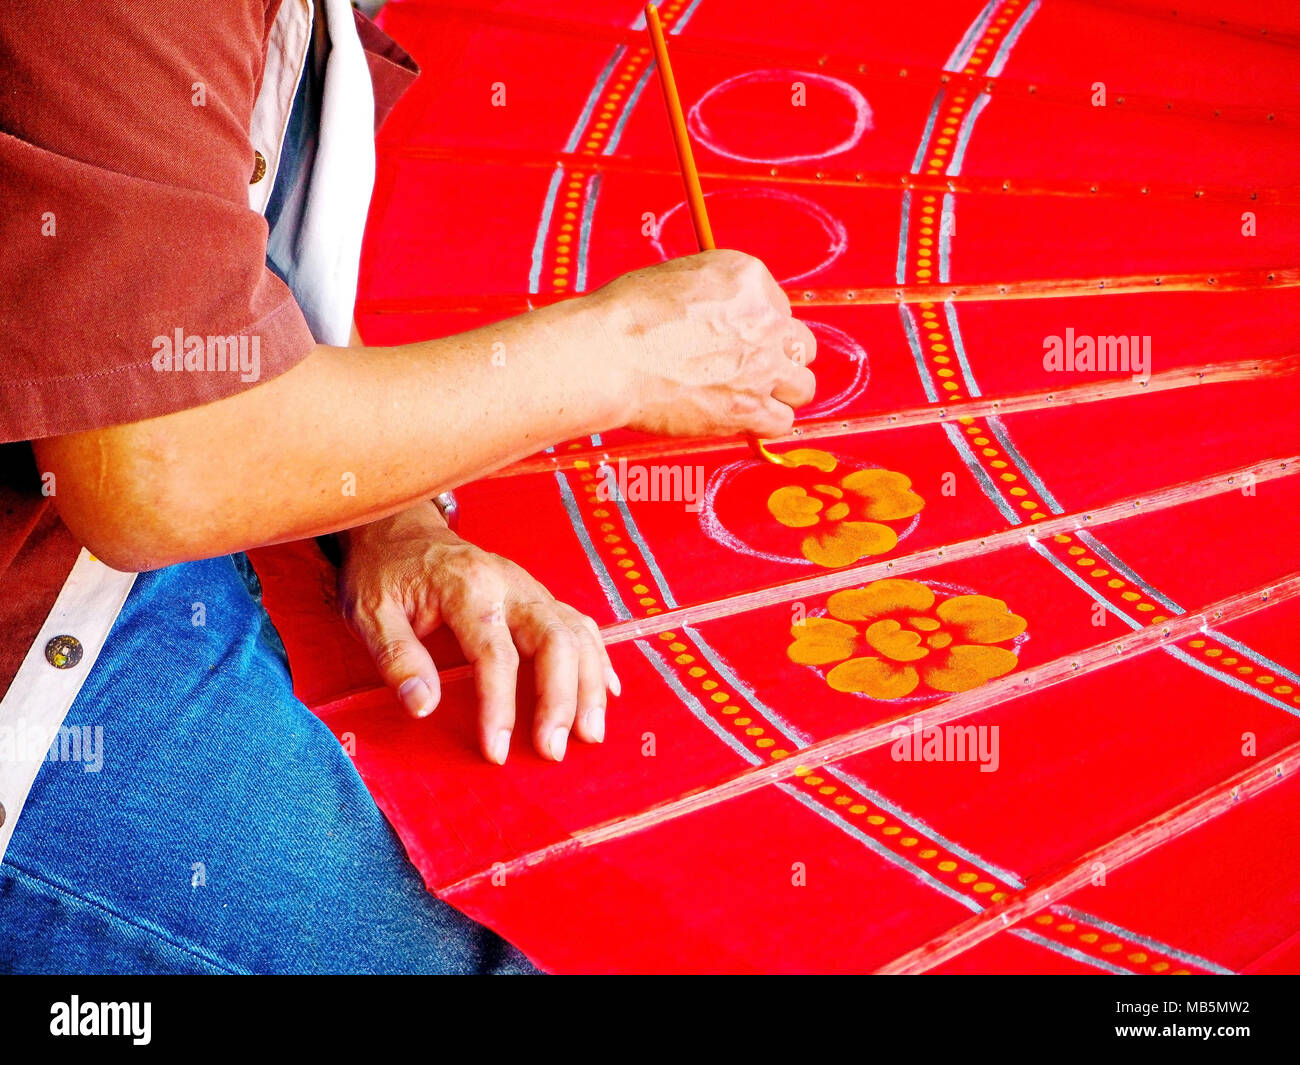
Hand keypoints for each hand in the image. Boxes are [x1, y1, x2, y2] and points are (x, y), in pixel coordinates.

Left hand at [337, 501, 618, 763]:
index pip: (495, 652)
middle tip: (553, 751)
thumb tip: (423, 707)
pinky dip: (598, 660)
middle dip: (561, 698)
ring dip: (589, 685)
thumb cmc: (384, 575)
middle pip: (554, 639)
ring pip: (577, 633)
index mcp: (466, 587)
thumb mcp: (370, 614)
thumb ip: (397, 658)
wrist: (401, 532)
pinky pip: (580, 625)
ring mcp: (531, 589)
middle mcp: (510, 585)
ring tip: (590, 734)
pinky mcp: (539, 597)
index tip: (497, 751)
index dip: (499, 705)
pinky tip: (608, 693)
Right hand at [589, 249, 817, 437]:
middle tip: (751, 368)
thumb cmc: (626, 317)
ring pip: (802, 387)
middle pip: (800, 343)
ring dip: (781, 393)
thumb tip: (719, 316)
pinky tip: (745, 420)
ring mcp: (762, 366)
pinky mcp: (749, 408)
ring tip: (752, 397)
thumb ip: (714, 297)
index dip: (757, 326)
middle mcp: (766, 319)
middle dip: (779, 357)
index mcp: (749, 278)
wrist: (609, 356)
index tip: (737, 339)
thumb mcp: (678, 278)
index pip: (778, 305)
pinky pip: (782, 423)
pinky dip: (766, 424)